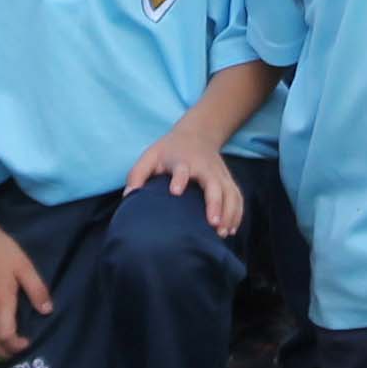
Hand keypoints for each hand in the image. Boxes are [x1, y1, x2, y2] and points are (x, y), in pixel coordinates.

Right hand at [0, 216, 53, 360]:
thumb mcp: (24, 266)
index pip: (6, 336)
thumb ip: (37, 289)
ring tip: (1, 343)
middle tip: (14, 350)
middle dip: (2, 352)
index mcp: (0, 302)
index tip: (27, 344)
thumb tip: (47, 311)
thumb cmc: (0, 250)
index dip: (16, 346)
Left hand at [125, 125, 245, 234]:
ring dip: (229, 213)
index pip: (183, 169)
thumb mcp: (151, 155)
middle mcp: (205, 168)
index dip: (180, 179)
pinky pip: (237, 198)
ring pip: (230, 193)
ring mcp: (220, 175)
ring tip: (222, 233)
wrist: (197, 134)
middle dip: (215, 203)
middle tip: (212, 223)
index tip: (175, 191)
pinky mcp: (229, 180)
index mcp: (184, 161)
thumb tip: (129, 196)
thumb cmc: (169, 150)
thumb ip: (138, 174)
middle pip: (214, 185)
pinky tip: (230, 230)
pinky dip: (237, 214)